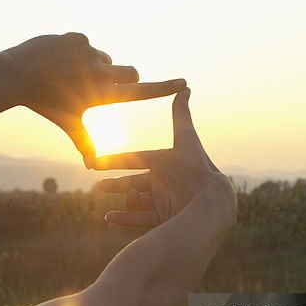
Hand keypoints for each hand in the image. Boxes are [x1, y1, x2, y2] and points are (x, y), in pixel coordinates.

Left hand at [0, 33, 185, 166]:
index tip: (184, 83)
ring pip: (105, 58)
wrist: (16, 76)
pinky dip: (77, 51)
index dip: (164, 88)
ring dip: (96, 65)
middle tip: (101, 84)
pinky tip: (59, 59)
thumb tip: (92, 166)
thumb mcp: (67, 123)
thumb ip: (84, 142)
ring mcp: (88, 53)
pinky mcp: (77, 38)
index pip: (140, 92)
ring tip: (70, 73)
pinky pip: (87, 44)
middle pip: (130, 72)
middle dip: (123, 77)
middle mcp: (99, 73)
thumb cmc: (45, 104)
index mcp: (100, 95)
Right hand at [96, 88, 237, 228]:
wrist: (210, 202)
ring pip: (136, 200)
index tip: (95, 163)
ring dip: (121, 198)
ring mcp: (164, 202)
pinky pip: (140, 219)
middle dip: (116, 183)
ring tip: (105, 200)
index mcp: (165, 164)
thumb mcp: (185, 138)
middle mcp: (164, 183)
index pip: (136, 160)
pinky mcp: (165, 218)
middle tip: (98, 185)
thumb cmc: (197, 168)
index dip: (115, 160)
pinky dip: (124, 218)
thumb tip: (185, 86)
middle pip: (134, 182)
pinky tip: (109, 218)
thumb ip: (181, 115)